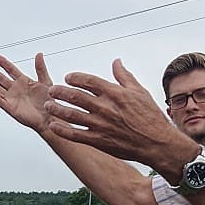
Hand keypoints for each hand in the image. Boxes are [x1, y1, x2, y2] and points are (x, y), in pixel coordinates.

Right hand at [0, 53, 54, 134]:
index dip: (3, 63)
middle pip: (1, 79)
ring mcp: (13, 99)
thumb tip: (39, 54)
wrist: (51, 117)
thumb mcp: (46, 81)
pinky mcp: (11, 109)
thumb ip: (40, 68)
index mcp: (24, 81)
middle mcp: (16, 89)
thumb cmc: (50, 101)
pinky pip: (1, 102)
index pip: (11, 70)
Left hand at [45, 59, 184, 164]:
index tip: (68, 78)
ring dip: (56, 109)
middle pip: (75, 96)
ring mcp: (100, 125)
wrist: (157, 143)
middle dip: (59, 92)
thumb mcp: (140, 92)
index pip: (88, 81)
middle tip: (51, 90)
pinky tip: (53, 125)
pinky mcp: (98, 140)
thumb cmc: (150, 117)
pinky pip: (74, 134)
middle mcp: (105, 107)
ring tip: (47, 105)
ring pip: (71, 114)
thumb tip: (116, 62)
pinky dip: (62, 129)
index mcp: (114, 93)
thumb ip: (124, 76)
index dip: (74, 78)